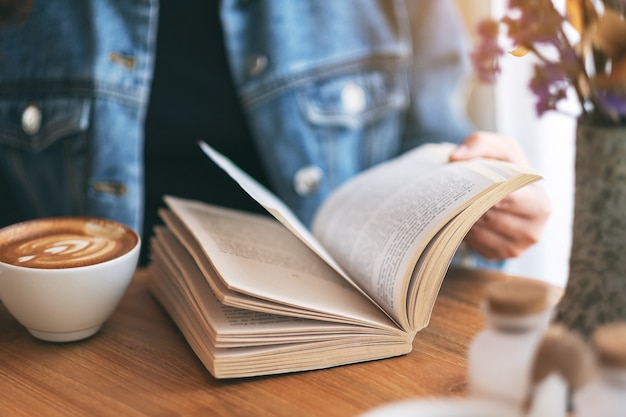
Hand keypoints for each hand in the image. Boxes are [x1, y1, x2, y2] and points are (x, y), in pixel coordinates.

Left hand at [449, 131, 551, 259]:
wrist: (503, 190)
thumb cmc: (505, 168)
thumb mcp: (498, 146)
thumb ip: (480, 143)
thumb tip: (456, 157)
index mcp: (541, 204)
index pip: (509, 200)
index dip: (485, 191)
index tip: (467, 182)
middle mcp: (533, 231)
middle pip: (491, 218)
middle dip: (470, 203)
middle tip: (453, 190)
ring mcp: (515, 249)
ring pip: (479, 232)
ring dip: (463, 217)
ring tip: (455, 201)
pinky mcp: (496, 256)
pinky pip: (473, 244)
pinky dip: (463, 229)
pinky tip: (460, 215)